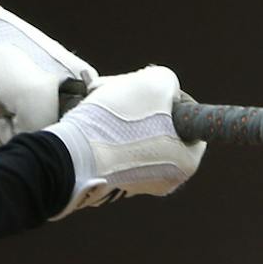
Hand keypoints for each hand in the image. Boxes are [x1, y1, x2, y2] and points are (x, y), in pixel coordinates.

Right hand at [45, 65, 205, 217]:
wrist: (70, 157)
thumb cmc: (120, 121)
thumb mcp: (156, 82)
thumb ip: (169, 81)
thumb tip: (164, 89)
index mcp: (185, 164)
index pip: (191, 125)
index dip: (175, 99)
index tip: (153, 90)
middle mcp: (164, 180)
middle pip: (161, 127)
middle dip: (142, 102)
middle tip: (123, 89)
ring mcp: (134, 182)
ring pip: (135, 133)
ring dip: (120, 109)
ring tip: (100, 95)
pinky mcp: (108, 180)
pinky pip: (114, 147)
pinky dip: (105, 128)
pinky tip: (90, 116)